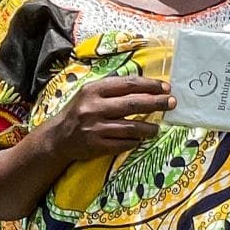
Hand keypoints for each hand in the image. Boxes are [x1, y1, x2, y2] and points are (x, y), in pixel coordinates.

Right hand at [36, 75, 174, 160]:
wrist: (58, 137)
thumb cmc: (79, 112)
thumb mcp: (90, 94)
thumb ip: (113, 89)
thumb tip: (145, 87)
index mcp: (93, 90)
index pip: (128, 84)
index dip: (150, 85)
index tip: (165, 87)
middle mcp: (94, 107)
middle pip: (133, 104)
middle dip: (156, 103)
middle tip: (171, 103)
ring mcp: (95, 128)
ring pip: (131, 127)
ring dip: (148, 128)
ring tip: (157, 128)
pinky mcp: (97, 145)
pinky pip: (123, 143)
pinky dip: (135, 141)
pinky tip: (140, 139)